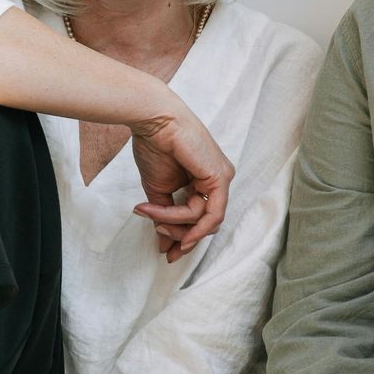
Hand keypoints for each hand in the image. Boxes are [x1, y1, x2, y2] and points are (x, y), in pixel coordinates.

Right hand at [127, 104, 232, 261]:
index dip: (185, 238)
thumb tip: (164, 245)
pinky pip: (208, 212)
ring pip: (204, 220)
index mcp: (206, 181)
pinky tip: (163, 219)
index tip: (166, 253)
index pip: (203, 219)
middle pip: (206, 224)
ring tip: (151, 215)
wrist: (154, 120)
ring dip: (174, 223)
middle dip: (182, 237)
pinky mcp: (221, 177)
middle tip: (162, 245)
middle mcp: (218, 181)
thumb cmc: (155, 146)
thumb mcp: (158, 190)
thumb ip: (165, 216)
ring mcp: (222, 178)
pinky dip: (184, 219)